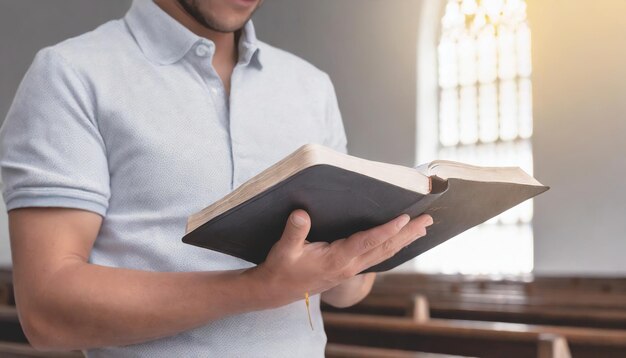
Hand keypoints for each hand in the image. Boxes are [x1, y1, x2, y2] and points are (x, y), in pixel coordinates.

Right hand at [247, 210, 432, 306]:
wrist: (278, 290)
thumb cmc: (281, 268)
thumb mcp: (283, 250)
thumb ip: (294, 232)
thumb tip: (301, 214)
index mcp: (337, 259)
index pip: (367, 242)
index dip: (387, 230)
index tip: (404, 218)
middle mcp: (349, 266)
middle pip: (385, 249)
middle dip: (407, 234)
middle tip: (427, 219)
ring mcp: (352, 269)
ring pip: (384, 253)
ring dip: (405, 240)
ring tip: (423, 228)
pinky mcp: (350, 268)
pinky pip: (377, 257)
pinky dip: (392, 246)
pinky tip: (400, 240)